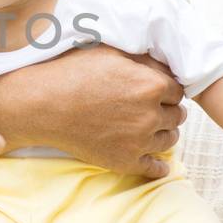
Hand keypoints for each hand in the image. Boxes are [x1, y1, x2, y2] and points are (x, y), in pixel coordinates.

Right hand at [11, 47, 186, 178]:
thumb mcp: (111, 53)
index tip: (156, 92)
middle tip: (152, 109)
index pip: (178, 91)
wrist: (44, 105)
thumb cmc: (73, 73)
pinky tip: (155, 162)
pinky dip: (158, 165)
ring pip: (169, 140)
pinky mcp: (125, 161)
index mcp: (151, 86)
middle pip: (176, 116)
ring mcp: (139, 141)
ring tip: (149, 129)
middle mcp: (151, 115)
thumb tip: (166, 65)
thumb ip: (144, 59)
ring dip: (163, 133)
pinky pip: (155, 168)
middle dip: (167, 111)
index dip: (166, 90)